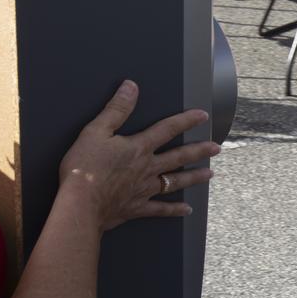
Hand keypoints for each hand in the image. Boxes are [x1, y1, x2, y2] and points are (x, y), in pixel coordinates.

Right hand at [58, 80, 220, 232]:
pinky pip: (161, 209)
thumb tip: (131, 87)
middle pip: (179, 157)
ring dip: (194, 177)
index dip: (186, 120)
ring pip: (176, 182)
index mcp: (139, 148)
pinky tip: (187, 210)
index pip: (167, 129)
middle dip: (199, 151)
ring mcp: (145, 189)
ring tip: (210, 174)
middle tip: (217, 148)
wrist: (80, 203)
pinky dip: (175, 210)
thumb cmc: (84, 167)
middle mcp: (147, 168)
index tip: (203, 116)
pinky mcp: (137, 207)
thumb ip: (116, 109)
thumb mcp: (96, 131)